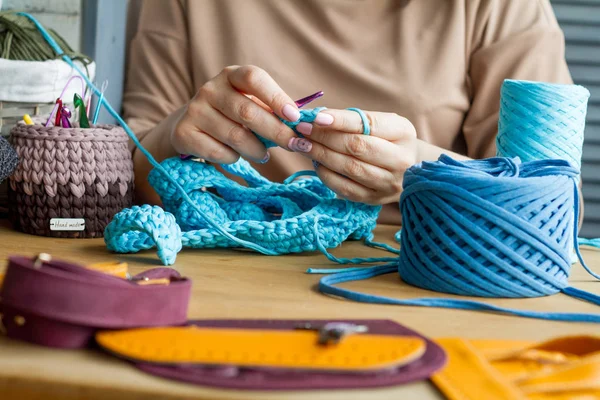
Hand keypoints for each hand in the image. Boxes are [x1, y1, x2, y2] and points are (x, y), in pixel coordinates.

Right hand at [171, 65, 301, 163]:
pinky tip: (237, 156)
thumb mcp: (251, 104)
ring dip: (256, 150)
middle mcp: (210, 89)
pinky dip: (234, 158)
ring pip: (235, 136)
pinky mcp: (184, 133)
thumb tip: (303, 125)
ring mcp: (195, 110)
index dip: (276, 97)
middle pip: (248, 112)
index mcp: (231, 75)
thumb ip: (272, 111)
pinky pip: (219, 152)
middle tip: (294, 145)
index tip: (295, 117)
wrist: (190, 127)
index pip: (254, 78)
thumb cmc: (232, 116)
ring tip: (263, 154)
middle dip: (276, 132)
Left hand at [289, 109, 417, 204]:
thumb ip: (354, 120)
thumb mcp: (381, 123)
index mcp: (403, 133)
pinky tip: (315, 163)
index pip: (368, 125)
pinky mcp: (374, 199)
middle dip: (325, 137)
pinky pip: (345, 188)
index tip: (316, 116)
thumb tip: (317, 117)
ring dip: (321, 155)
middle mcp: (401, 160)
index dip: (340, 121)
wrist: (409, 169)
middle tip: (302, 129)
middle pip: (357, 147)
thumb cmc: (388, 140)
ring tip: (303, 144)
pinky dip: (326, 174)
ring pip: (349, 168)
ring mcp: (388, 183)